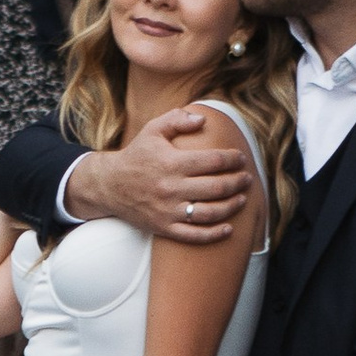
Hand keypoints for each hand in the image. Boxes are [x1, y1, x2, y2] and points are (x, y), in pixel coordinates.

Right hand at [70, 108, 251, 244]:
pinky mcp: (164, 227)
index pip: (212, 160)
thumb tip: (203, 119)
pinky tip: (228, 228)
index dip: (232, 159)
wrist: (109, 185)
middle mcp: (171, 187)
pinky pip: (194, 235)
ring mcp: (168, 210)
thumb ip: (177, 120)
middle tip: (246, 179)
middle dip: (238, 182)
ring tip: (242, 199)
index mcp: (171, 162)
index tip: (241, 158)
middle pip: (216, 187)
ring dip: (232, 206)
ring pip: (210, 213)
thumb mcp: (152, 130)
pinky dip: (214, 234)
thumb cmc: (136, 155)